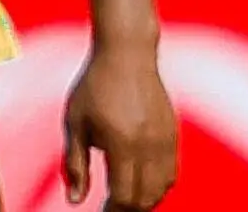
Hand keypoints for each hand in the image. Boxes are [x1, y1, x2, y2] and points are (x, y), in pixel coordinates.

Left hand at [63, 42, 177, 210]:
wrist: (127, 52)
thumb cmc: (94, 85)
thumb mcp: (75, 122)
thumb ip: (75, 164)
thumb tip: (75, 201)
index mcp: (122, 143)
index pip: (124, 197)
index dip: (112, 211)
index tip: (100, 211)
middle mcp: (148, 145)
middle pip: (146, 199)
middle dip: (128, 210)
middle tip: (110, 208)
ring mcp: (165, 139)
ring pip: (162, 188)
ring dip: (145, 199)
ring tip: (124, 197)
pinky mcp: (172, 132)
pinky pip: (171, 171)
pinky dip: (158, 185)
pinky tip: (140, 180)